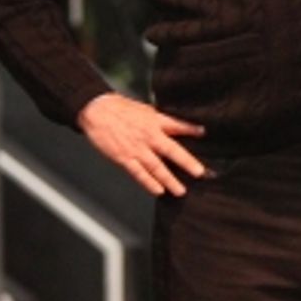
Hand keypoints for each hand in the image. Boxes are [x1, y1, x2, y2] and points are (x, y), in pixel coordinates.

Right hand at [78, 93, 206, 196]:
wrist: (97, 111)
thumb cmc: (120, 109)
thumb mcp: (146, 110)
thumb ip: (163, 120)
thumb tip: (179, 126)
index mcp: (154, 121)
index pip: (177, 125)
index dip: (191, 130)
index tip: (203, 134)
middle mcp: (148, 136)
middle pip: (171, 150)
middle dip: (186, 162)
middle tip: (199, 173)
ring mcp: (136, 148)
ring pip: (156, 167)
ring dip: (169, 179)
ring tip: (180, 190)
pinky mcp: (124, 158)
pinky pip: (138, 173)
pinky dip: (149, 183)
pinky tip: (159, 191)